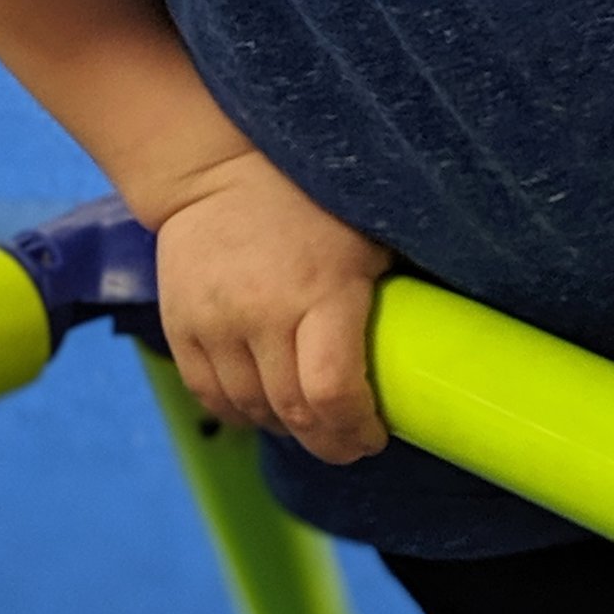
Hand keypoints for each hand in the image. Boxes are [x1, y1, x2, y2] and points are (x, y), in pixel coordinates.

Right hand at [153, 151, 389, 463]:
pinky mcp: (181, 326)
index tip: (373, 437)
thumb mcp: (368, 240)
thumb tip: (433, 353)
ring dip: (283, 428)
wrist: (218, 170)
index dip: (354, 430)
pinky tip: (263, 407)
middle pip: (292, 411)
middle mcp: (264, 313)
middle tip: (347, 443)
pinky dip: (238, 412)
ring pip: (250, 409)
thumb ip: (389, 297)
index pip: (332, 392)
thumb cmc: (311, 203)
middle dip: (326, 442)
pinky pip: (209, 396)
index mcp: (322, 291)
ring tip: (307, 422)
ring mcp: (216, 323)